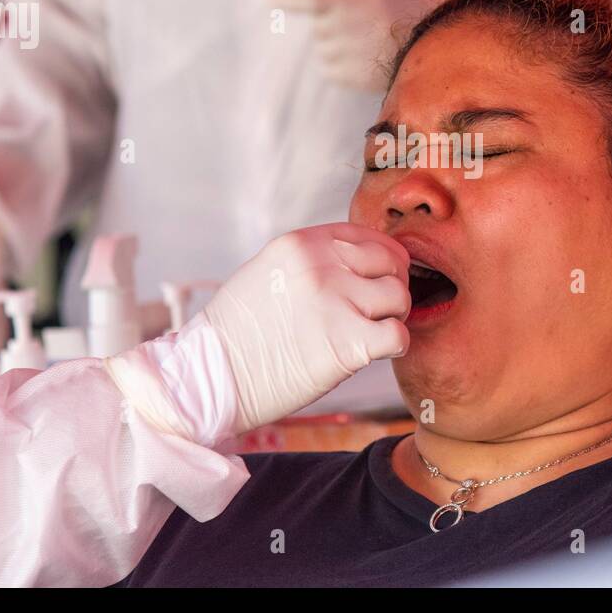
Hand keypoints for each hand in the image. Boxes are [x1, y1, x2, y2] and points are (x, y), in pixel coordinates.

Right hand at [104, 224, 410, 442]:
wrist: (211, 376)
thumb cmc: (237, 332)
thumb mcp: (268, 271)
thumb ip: (311, 261)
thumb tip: (356, 263)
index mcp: (302, 243)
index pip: (368, 236)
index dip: (383, 259)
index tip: (378, 279)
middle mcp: (321, 265)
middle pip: (391, 263)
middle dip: (391, 286)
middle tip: (376, 310)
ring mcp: (335, 301)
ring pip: (400, 297)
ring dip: (393, 316)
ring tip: (373, 331)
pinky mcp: (347, 342)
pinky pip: (398, 335)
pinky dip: (394, 346)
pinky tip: (375, 352)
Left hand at [273, 0, 425, 91]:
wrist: (431, 37)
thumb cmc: (394, 6)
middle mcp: (347, 25)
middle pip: (319, 27)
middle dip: (333, 22)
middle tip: (364, 21)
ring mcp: (350, 53)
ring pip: (323, 49)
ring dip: (338, 43)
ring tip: (369, 40)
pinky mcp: (353, 77)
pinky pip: (329, 69)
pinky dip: (341, 63)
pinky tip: (365, 56)